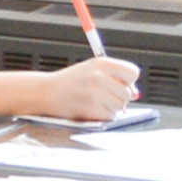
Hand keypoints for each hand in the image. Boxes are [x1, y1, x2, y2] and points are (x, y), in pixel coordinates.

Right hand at [20, 58, 141, 123]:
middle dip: (119, 97)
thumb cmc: (70, 82)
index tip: (118, 83)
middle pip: (128, 93)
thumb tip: (135, 94)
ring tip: (94, 101)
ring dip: (111, 107)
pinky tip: (90, 109)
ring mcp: (95, 93)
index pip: (133, 72)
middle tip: (103, 95)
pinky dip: (103, 115)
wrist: (46, 92)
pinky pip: (110, 116)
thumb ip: (114, 77)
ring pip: (120, 106)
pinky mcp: (91, 109)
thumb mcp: (92, 70)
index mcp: (102, 63)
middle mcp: (100, 77)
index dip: (128, 80)